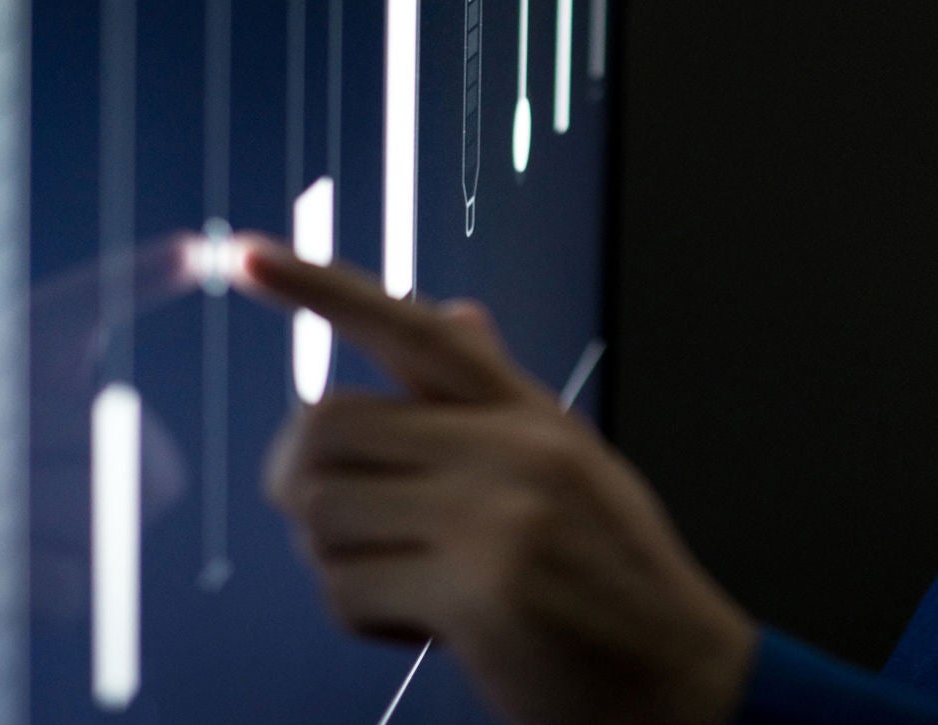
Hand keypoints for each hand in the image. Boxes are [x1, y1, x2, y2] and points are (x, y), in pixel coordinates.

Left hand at [235, 233, 757, 724]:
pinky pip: (346, 591)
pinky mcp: (480, 591)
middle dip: (300, 482)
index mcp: (527, 412)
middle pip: (326, 425)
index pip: (410, 327)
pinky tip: (417, 630)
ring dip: (334, 562)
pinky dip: (359, 619)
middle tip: (333, 530)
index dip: (321, 288)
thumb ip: (496, 397)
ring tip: (398, 586)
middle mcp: (512, 448)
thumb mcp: (571, 467)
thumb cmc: (617, 582)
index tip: (249, 255)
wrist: (688, 687)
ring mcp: (497, 516)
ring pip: (322, 510)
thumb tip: (453, 313)